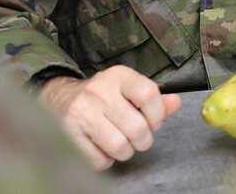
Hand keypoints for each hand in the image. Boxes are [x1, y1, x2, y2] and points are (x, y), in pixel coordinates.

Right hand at [39, 65, 181, 169]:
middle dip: (143, 140)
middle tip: (138, 138)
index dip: (158, 115)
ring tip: (121, 142)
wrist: (59, 99)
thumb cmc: (102, 97)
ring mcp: (81, 113)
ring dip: (126, 152)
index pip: (150, 95)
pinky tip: (102, 147)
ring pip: (120, 146)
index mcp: (118, 75)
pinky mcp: (68, 134)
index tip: (154, 121)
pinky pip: (100, 160)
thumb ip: (154, 99)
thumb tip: (177, 103)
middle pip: (138, 127)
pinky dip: (106, 160)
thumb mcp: (128, 89)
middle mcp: (99, 91)